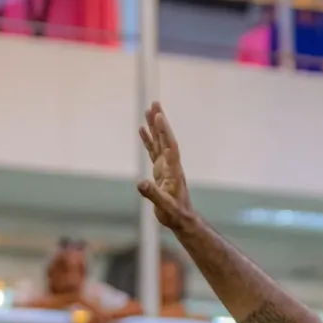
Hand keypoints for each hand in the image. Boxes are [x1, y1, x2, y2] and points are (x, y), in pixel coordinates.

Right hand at [137, 102, 195, 232]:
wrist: (181, 219)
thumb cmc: (174, 214)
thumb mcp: (164, 206)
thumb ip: (153, 194)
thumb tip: (140, 183)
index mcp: (174, 171)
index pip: (170, 147)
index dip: (164, 132)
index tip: (159, 117)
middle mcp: (171, 165)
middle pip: (165, 139)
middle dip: (160, 122)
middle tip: (155, 103)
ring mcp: (166, 166)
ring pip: (159, 142)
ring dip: (154, 126)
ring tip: (148, 109)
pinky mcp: (160, 170)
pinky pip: (153, 151)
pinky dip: (148, 139)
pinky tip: (142, 129)